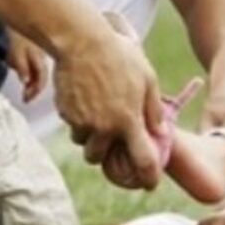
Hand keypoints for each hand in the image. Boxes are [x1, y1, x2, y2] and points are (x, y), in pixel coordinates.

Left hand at [7, 29, 47, 101]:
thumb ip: (22, 67)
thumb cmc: (15, 37)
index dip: (35, 91)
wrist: (16, 19)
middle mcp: (42, 57)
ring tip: (25, 91)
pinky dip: (32, 75)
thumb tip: (26, 82)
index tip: (26, 99)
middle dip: (35, 90)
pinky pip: (37, 67)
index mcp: (39, 59)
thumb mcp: (16, 53)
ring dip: (33, 83)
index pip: (41, 79)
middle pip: (42, 77)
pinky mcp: (36, 51)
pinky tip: (26, 78)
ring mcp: (40, 54)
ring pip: (39, 73)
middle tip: (26, 99)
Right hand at [55, 19, 163, 190]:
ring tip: (96, 109)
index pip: (142, 161)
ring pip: (83, 142)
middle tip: (108, 135)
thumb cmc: (119, 55)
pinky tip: (84, 96)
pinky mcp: (65, 112)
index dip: (148, 177)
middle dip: (103, 151)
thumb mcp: (147, 77)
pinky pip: (72, 124)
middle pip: (99, 158)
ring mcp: (82, 121)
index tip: (149, 184)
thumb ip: (153, 109)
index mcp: (128, 120)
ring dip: (89, 134)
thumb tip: (159, 132)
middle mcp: (103, 127)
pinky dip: (78, 118)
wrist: (82, 40)